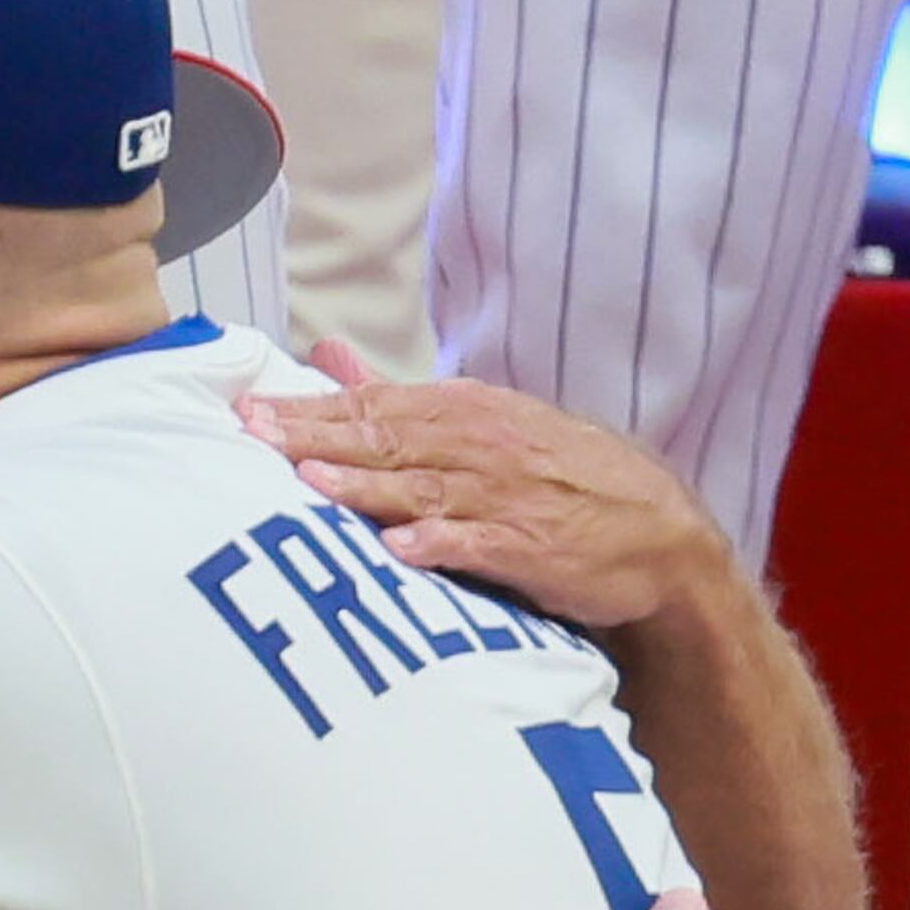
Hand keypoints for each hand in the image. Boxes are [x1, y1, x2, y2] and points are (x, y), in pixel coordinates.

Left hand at [244, 356, 732, 640]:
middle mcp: (481, 446)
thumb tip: (330, 360)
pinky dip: (441, 545)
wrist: (659, 532)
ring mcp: (506, 498)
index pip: (376, 404)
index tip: (250, 410)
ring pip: (423, 488)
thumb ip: (403, 398)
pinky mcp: (532, 550)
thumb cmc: (561, 478)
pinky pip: (479, 545)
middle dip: (319, 437)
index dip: (312, 408)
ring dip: (367, 485)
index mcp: (467, 411)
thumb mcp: (487, 423)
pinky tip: (402, 549)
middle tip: (256, 435)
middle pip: (388, 439)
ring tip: (312, 482)